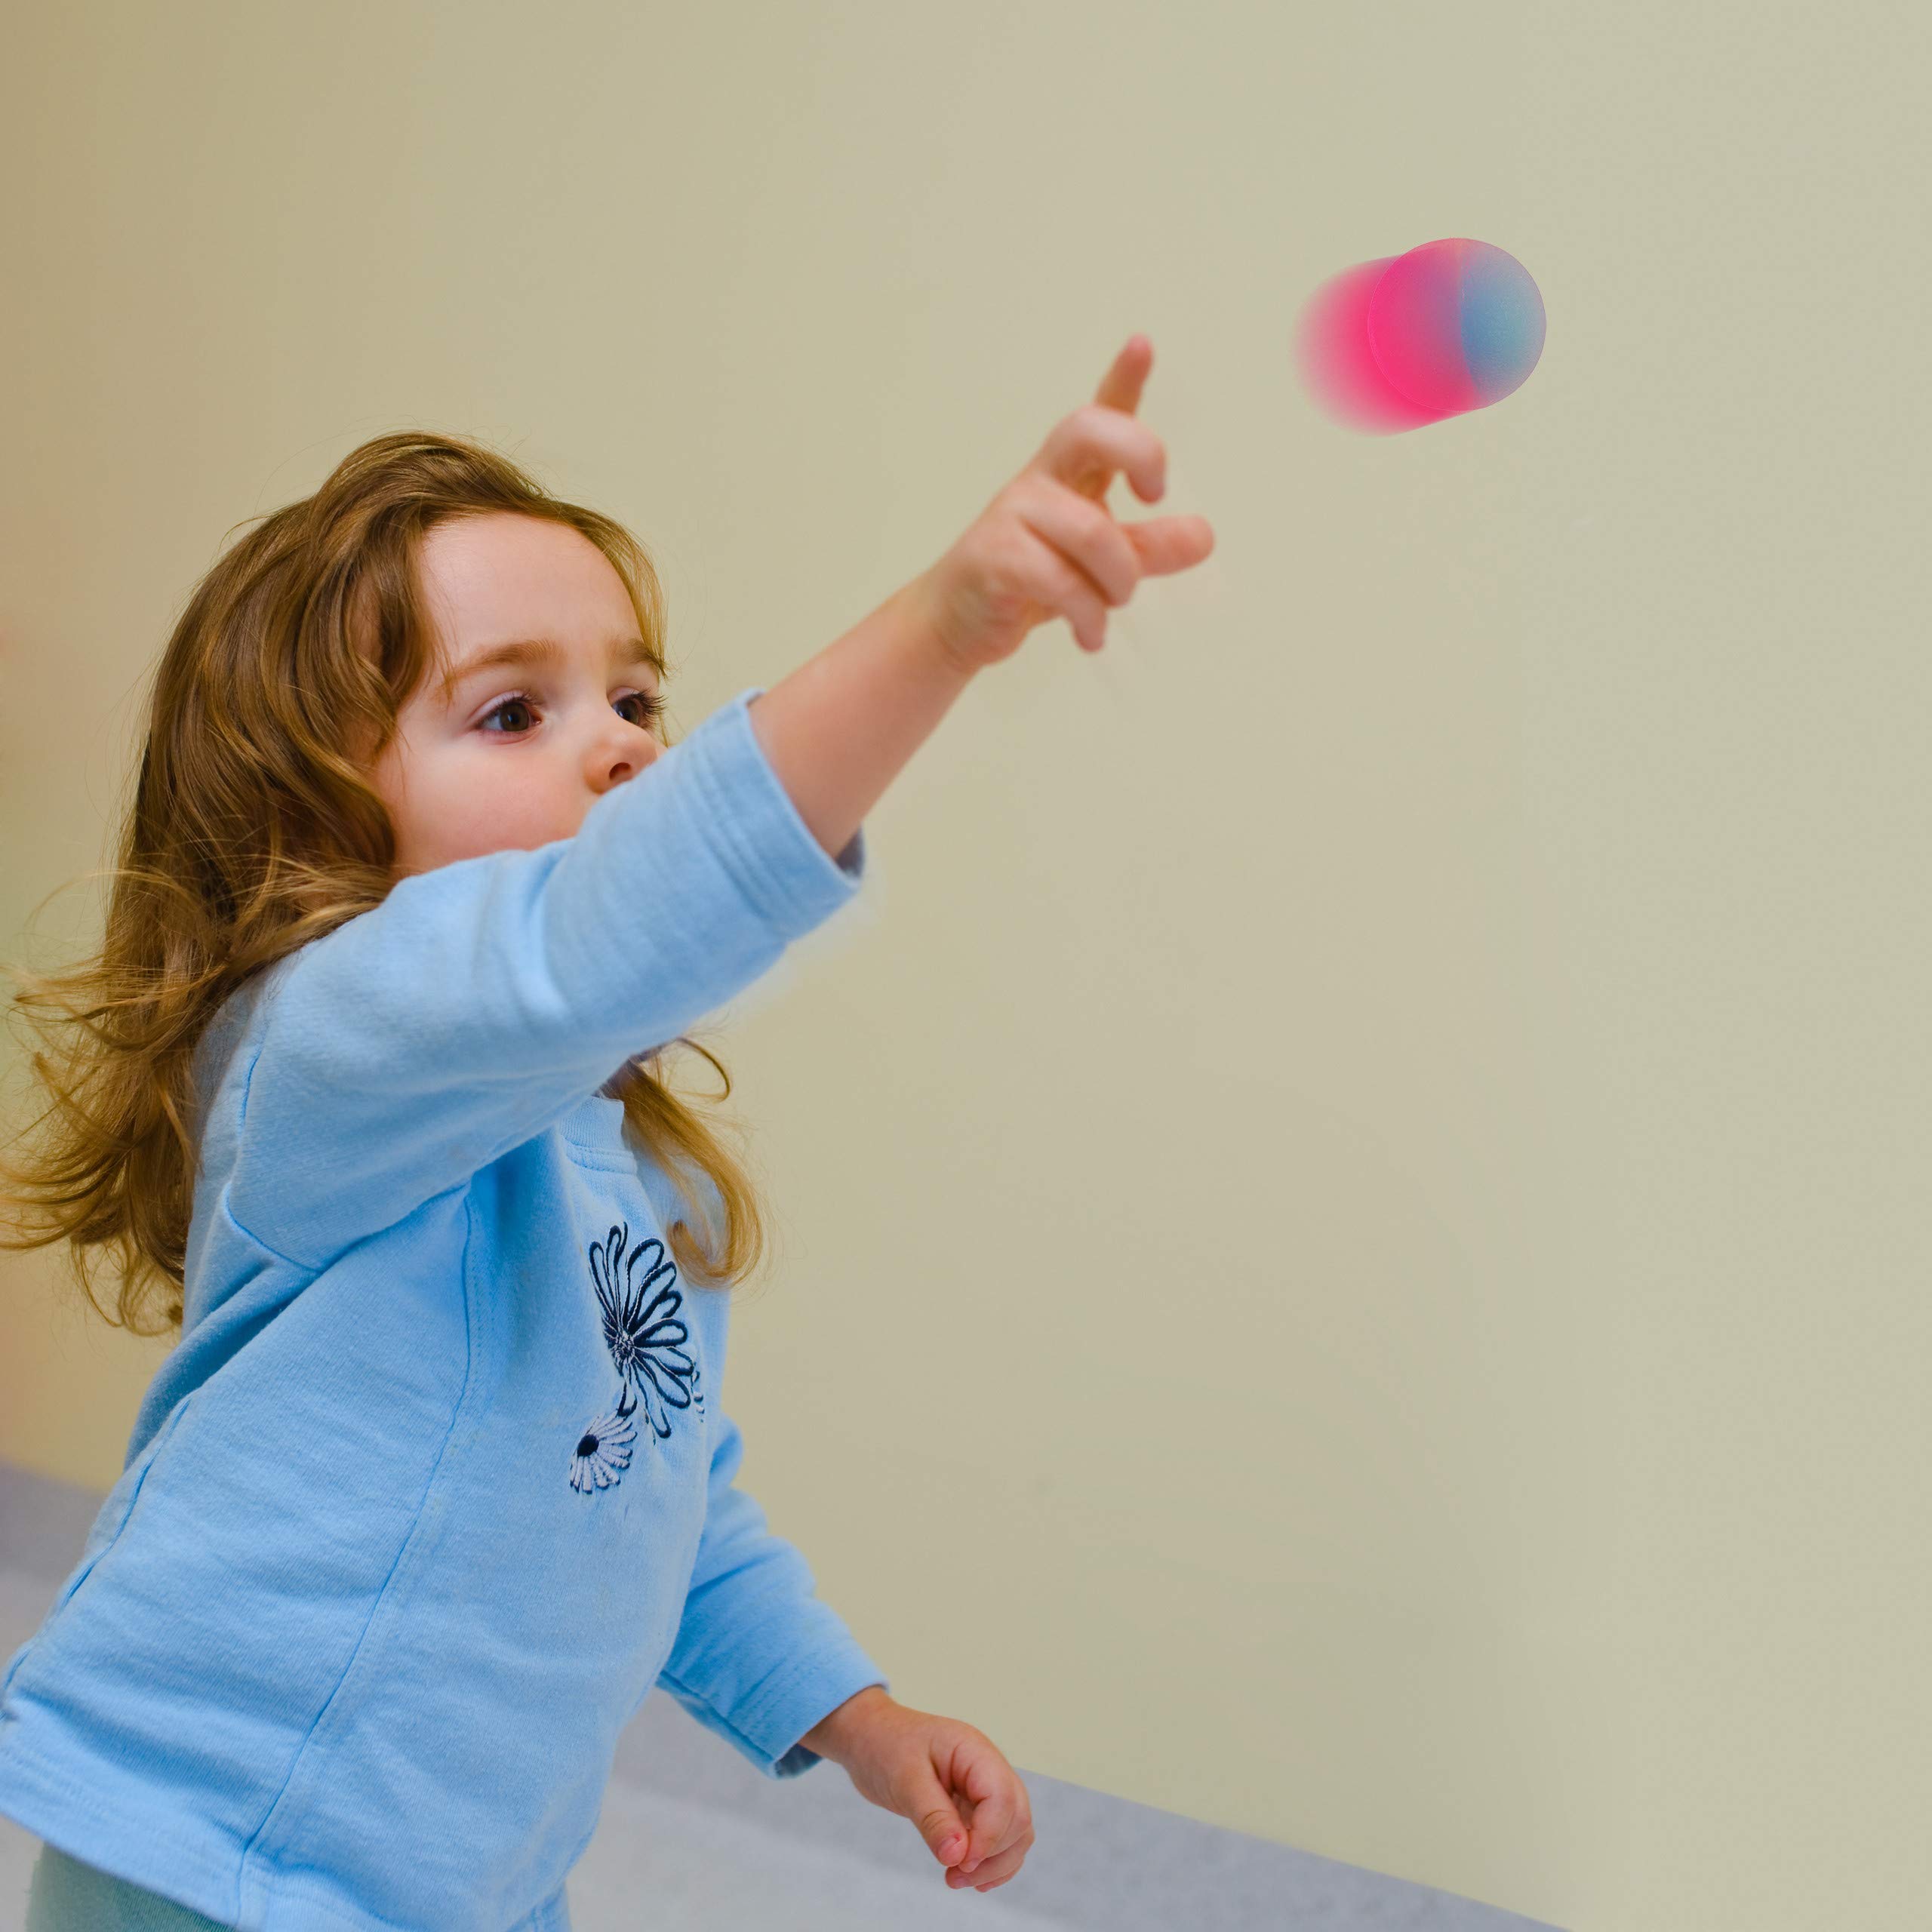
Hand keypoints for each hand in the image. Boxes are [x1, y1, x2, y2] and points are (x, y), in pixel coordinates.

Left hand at [802, 1687, 1035, 1893]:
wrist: (872, 1738)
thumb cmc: (885, 1747)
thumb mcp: (904, 1781)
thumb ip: (933, 1817)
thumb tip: (958, 1856)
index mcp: (974, 1751)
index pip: (1002, 1797)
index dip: (989, 1837)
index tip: (960, 1863)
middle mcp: (988, 1769)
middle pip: (1017, 1818)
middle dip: (994, 1856)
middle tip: (954, 1876)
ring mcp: (984, 1789)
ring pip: (1015, 1833)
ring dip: (994, 1865)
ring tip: (955, 1879)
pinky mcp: (974, 1808)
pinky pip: (999, 1839)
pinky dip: (990, 1863)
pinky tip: (967, 1876)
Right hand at [911, 334, 1214, 674]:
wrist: (956, 625)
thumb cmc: (1030, 582)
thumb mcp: (1101, 566)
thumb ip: (1149, 548)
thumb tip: (1205, 537)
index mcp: (1069, 474)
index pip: (1099, 416)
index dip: (1123, 378)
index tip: (1142, 344)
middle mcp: (1041, 480)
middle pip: (1089, 431)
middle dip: (1140, 453)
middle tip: (1152, 496)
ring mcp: (1013, 515)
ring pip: (1094, 533)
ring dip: (1119, 581)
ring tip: (1112, 608)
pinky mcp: (994, 557)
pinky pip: (1063, 582)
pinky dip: (1090, 616)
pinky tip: (1090, 635)